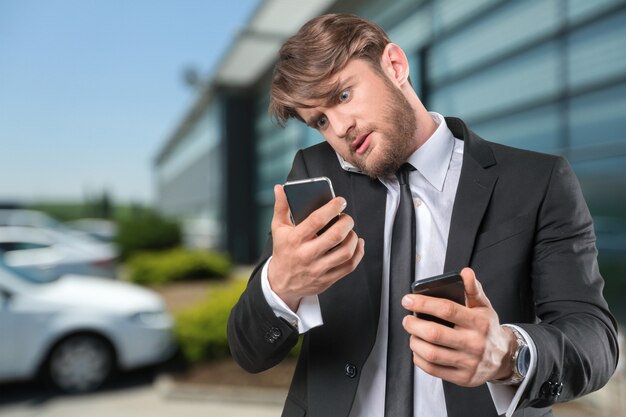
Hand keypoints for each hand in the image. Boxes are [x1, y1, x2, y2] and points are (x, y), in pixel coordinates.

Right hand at [268, 184, 364, 310]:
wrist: (281, 283)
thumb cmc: (283, 252)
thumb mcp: (278, 228)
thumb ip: (280, 207)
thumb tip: (280, 188)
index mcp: (295, 239)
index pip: (317, 220)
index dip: (332, 208)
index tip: (340, 201)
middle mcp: (307, 254)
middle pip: (336, 236)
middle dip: (346, 222)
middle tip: (346, 217)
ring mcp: (318, 269)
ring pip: (346, 252)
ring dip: (353, 237)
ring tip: (350, 230)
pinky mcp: (327, 279)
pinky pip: (349, 266)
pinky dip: (358, 253)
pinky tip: (356, 244)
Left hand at [401, 267, 515, 385]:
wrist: (504, 358)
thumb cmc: (488, 329)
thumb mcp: (484, 307)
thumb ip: (473, 289)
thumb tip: (465, 272)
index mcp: (479, 322)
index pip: (446, 309)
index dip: (423, 303)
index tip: (408, 300)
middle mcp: (474, 343)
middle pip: (434, 333)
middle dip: (413, 324)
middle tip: (407, 320)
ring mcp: (469, 362)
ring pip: (431, 353)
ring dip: (414, 342)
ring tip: (413, 334)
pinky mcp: (463, 377)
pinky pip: (433, 369)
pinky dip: (419, 359)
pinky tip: (419, 350)